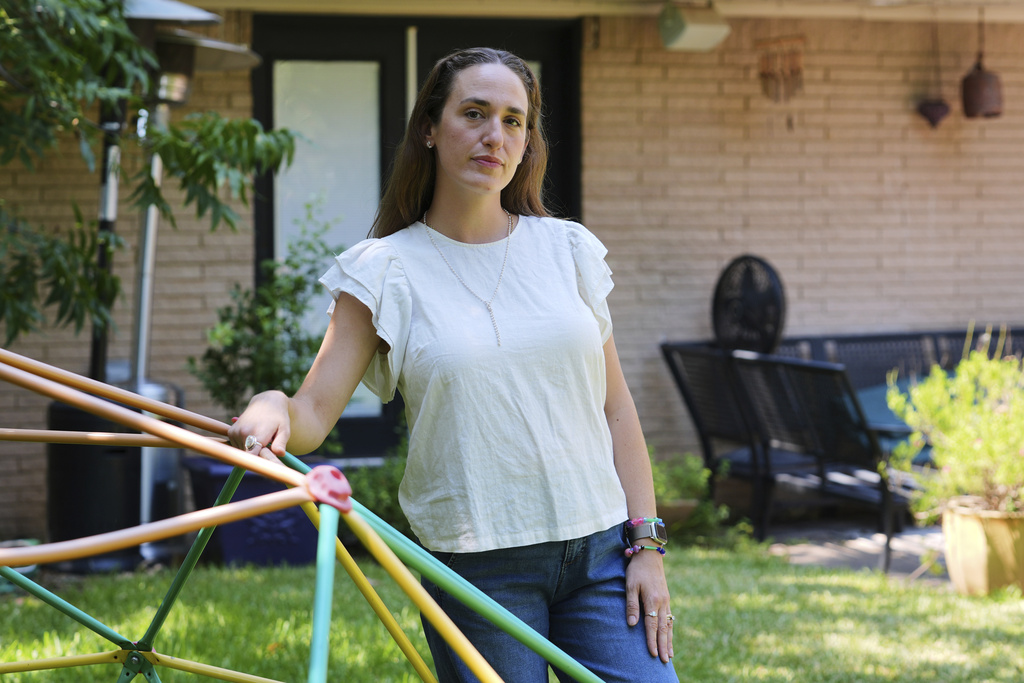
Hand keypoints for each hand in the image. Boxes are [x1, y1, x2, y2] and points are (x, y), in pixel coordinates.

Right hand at [227, 390, 290, 461]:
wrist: (267, 402)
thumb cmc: (279, 418)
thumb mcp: (285, 430)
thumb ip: (281, 443)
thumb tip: (280, 453)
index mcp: (257, 435)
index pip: (250, 457)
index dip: (256, 464)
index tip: (261, 467)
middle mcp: (243, 433)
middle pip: (248, 456)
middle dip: (257, 455)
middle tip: (266, 445)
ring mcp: (235, 432)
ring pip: (242, 452)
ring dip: (251, 449)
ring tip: (260, 437)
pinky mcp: (231, 432)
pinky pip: (237, 446)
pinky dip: (245, 445)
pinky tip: (253, 435)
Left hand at [625, 548, 673, 662]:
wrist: (650, 555)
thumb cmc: (637, 569)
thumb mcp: (630, 585)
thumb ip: (631, 605)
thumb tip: (631, 624)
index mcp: (653, 600)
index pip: (652, 625)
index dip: (652, 640)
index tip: (653, 654)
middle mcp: (662, 602)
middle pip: (663, 628)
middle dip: (664, 645)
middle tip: (665, 661)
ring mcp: (666, 600)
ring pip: (669, 624)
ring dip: (669, 640)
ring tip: (670, 655)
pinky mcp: (666, 598)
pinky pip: (670, 618)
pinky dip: (670, 630)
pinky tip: (670, 637)